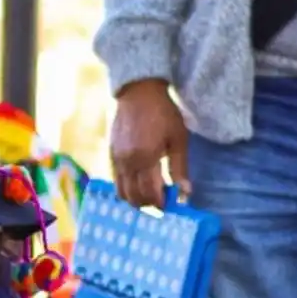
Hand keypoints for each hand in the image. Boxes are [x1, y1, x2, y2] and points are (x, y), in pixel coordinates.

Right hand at [109, 78, 189, 209]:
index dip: (160, 203)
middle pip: (134, 197)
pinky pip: (116, 182)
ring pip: (122, 193)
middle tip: (161, 199)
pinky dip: (127, 188)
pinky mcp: (111, 156)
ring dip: (136, 199)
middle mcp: (128, 163)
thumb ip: (180, 168)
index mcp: (146, 158)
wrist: (138, 93)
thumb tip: (185, 193)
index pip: (150, 193)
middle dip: (148, 204)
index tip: (170, 203)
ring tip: (149, 193)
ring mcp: (116, 160)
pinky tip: (139, 182)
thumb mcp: (178, 139)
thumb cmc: (163, 113)